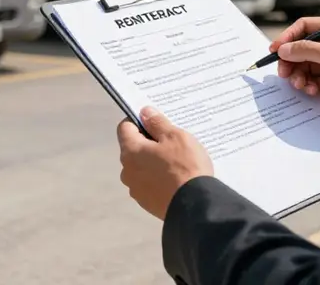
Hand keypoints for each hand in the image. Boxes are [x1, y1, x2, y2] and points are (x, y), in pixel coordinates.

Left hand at [117, 106, 213, 220]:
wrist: (195, 206)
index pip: (124, 127)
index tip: (155, 121)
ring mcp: (136, 189)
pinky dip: (158, 177)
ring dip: (153, 160)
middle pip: (133, 148)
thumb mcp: (174, 136)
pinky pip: (149, 182)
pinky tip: (175, 177)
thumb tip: (144, 112)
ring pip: (141, 166)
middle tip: (171, 140)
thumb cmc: (184, 166)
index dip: (139, 120)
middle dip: (149, 141)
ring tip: (176, 160)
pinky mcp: (146, 203)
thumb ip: (157, 123)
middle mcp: (127, 171)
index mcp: (130, 152)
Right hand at [270, 16, 319, 118]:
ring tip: (300, 83)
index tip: (275, 49)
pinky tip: (313, 90)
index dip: (288, 37)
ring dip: (298, 75)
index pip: (304, 27)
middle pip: (300, 49)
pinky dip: (308, 85)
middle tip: (283, 72)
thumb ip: (306, 50)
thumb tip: (283, 49)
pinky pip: (311, 80)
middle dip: (290, 61)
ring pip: (303, 66)